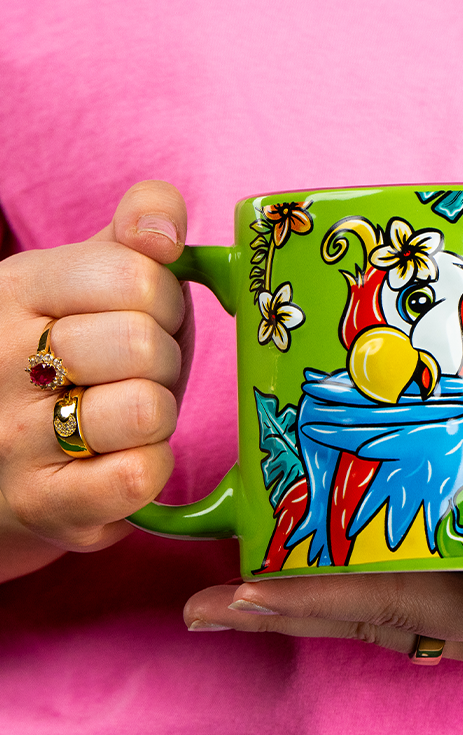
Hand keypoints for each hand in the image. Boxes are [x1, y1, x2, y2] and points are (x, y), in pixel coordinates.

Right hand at [0, 181, 192, 581]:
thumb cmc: (64, 360)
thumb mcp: (81, 284)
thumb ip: (128, 240)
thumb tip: (164, 220)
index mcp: (18, 289)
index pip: (134, 273)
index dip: (164, 299)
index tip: (145, 316)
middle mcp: (1, 360)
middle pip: (142, 342)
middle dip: (164, 359)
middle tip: (137, 372)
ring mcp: (14, 438)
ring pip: (146, 409)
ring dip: (159, 414)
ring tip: (127, 416)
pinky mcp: (43, 504)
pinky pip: (137, 476)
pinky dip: (153, 466)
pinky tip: (128, 458)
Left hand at [184, 515, 462, 700]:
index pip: (385, 607)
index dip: (303, 601)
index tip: (227, 599)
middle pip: (364, 615)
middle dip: (280, 609)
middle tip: (204, 603)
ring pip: (384, 607)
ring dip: (313, 599)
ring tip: (250, 587)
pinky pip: (422, 592)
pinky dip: (368, 583)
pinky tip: (346, 572)